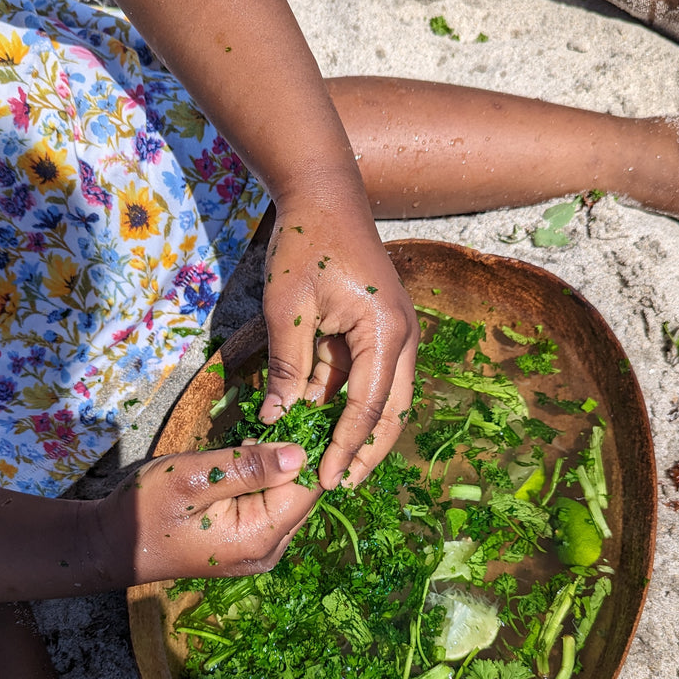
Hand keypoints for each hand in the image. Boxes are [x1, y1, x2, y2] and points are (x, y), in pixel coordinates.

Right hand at [99, 442, 318, 584]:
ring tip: (242, 448)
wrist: (112, 545)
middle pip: (302, 496)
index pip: (308, 489)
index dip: (306, 451)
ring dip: (273, 471)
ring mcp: (260, 552)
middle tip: (259, 430)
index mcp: (260, 537)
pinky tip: (238, 470)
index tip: (290, 419)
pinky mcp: (249, 546)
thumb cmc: (146, 509)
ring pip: (287, 500)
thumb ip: (249, 467)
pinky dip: (261, 485)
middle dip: (289, 460)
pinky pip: (270, 509)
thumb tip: (300, 454)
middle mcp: (269, 551)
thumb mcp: (194, 478)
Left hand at [258, 204, 418, 488]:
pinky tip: (325, 423)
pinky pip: (369, 376)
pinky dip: (349, 402)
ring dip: (359, 430)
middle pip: (391, 412)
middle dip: (366, 451)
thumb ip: (285, 367)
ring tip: (332, 463)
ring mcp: (396, 332)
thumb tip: (275, 419)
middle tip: (338, 484)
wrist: (323, 194)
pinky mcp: (382, 329)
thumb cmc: (305, 243)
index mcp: (385, 332)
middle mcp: (402, 337)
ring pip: (384, 398)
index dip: (346, 447)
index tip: (326, 479)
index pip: (368, 407)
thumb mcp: (287, 309)